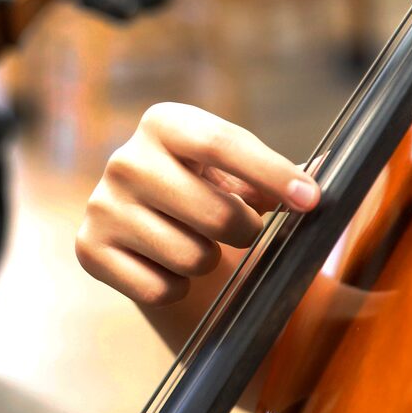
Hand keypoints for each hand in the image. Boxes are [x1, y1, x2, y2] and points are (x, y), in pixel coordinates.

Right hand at [76, 102, 319, 306]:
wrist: (155, 238)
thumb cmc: (214, 197)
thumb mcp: (243, 175)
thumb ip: (281, 174)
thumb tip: (323, 171)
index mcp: (165, 123)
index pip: (223, 143)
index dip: (273, 174)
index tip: (312, 201)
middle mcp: (125, 159)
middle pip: (214, 211)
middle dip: (245, 231)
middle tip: (244, 232)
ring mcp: (101, 205)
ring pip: (191, 257)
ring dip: (209, 262)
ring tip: (199, 247)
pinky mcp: (88, 250)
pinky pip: (159, 288)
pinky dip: (178, 289)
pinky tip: (169, 269)